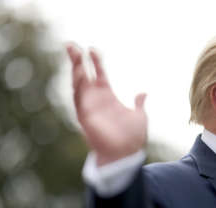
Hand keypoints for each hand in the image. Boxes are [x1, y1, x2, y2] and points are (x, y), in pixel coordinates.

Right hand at [66, 45, 146, 165]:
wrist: (126, 155)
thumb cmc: (132, 138)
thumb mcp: (139, 116)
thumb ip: (138, 104)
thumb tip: (143, 93)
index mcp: (108, 98)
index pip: (99, 75)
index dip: (96, 62)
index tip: (93, 49)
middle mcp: (96, 101)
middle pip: (84, 76)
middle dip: (78, 60)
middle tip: (72, 45)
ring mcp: (89, 108)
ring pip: (78, 85)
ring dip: (76, 70)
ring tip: (76, 54)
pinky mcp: (85, 116)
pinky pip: (78, 98)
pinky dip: (78, 85)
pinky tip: (81, 72)